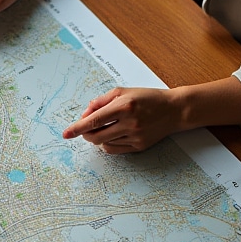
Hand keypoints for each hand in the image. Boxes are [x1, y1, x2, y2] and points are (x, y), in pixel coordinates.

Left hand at [63, 88, 184, 152]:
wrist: (174, 110)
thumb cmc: (147, 98)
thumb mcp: (123, 91)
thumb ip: (101, 101)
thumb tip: (85, 114)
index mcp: (124, 106)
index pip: (94, 120)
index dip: (77, 128)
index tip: (66, 134)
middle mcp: (129, 123)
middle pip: (95, 136)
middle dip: (85, 134)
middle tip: (86, 128)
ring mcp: (135, 136)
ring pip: (104, 144)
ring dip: (98, 137)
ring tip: (107, 127)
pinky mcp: (139, 146)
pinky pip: (114, 149)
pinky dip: (108, 143)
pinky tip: (113, 135)